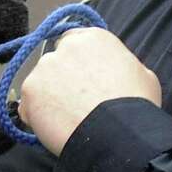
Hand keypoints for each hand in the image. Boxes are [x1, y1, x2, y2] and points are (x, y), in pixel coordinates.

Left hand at [17, 28, 160, 155]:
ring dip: (49, 97)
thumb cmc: (136, 106)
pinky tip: (56, 129)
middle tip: (76, 102)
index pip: (76, 41)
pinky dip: (37, 117)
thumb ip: (120, 65)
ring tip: (67, 120)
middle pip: (57, 60)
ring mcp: (45, 67)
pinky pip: (28, 105)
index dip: (78, 61)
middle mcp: (66, 46)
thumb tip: (114, 72)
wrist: (117, 133)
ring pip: (41, 82)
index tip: (82, 78)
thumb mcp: (142, 75)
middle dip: (62, 78)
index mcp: (94, 38)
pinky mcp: (30, 90)